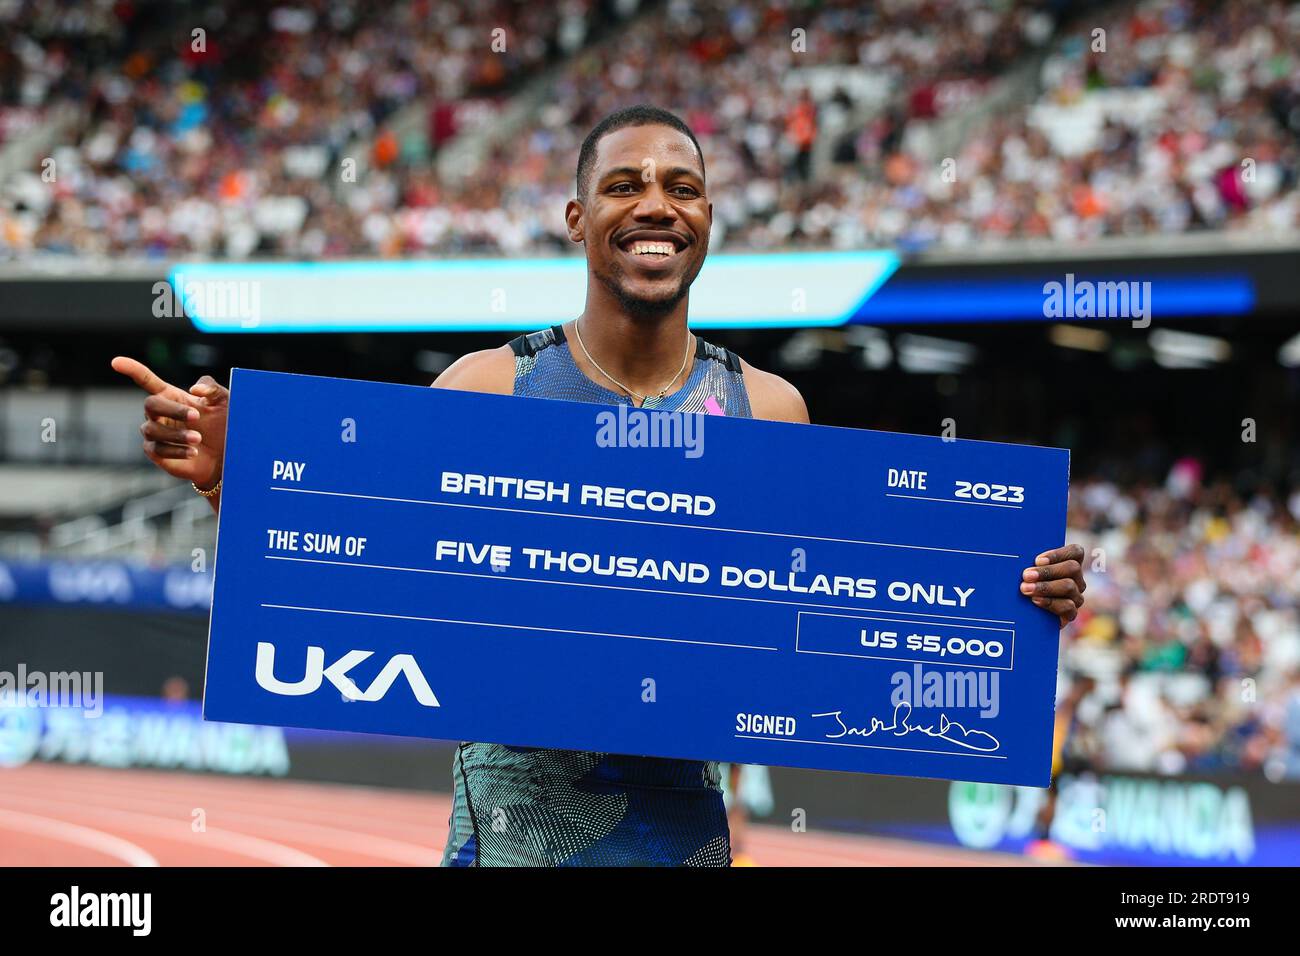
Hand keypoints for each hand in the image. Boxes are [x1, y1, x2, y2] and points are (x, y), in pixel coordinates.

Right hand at [111, 357, 228, 489]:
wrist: (226, 455)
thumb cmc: (222, 424)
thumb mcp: (224, 402)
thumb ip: (212, 388)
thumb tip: (195, 389)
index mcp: (171, 396)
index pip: (147, 380)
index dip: (133, 370)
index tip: (116, 362)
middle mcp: (159, 413)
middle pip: (151, 404)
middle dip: (173, 410)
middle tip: (197, 417)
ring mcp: (155, 433)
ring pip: (152, 429)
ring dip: (177, 434)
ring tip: (198, 439)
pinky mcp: (156, 453)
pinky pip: (157, 450)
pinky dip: (176, 450)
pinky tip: (193, 452)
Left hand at [1020, 543, 1085, 628]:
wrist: (1022, 615)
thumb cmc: (1025, 584)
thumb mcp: (1028, 571)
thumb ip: (1030, 562)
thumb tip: (1019, 552)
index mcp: (1069, 563)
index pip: (1075, 552)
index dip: (1058, 554)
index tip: (1037, 560)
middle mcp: (1076, 579)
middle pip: (1072, 568)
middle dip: (1047, 571)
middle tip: (1026, 575)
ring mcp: (1076, 596)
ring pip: (1069, 586)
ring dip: (1046, 586)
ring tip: (1026, 589)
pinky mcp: (1071, 614)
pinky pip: (1068, 607)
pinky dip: (1050, 602)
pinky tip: (1036, 601)